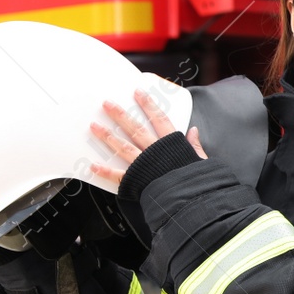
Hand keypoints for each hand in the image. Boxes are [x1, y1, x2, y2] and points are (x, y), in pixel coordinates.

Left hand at [89, 87, 206, 184]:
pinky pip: (118, 176)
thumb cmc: (196, 182)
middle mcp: (154, 152)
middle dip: (120, 115)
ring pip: (123, 147)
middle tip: (107, 104)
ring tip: (94, 126)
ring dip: (108, 136)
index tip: (138, 93)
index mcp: (171, 145)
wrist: (189, 199)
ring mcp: (143, 166)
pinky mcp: (136, 181)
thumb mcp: (201, 161)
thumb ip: (195, 146)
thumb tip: (194, 131)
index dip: (148, 105)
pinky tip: (93, 166)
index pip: (159, 119)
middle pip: (135, 129)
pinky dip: (105, 172)